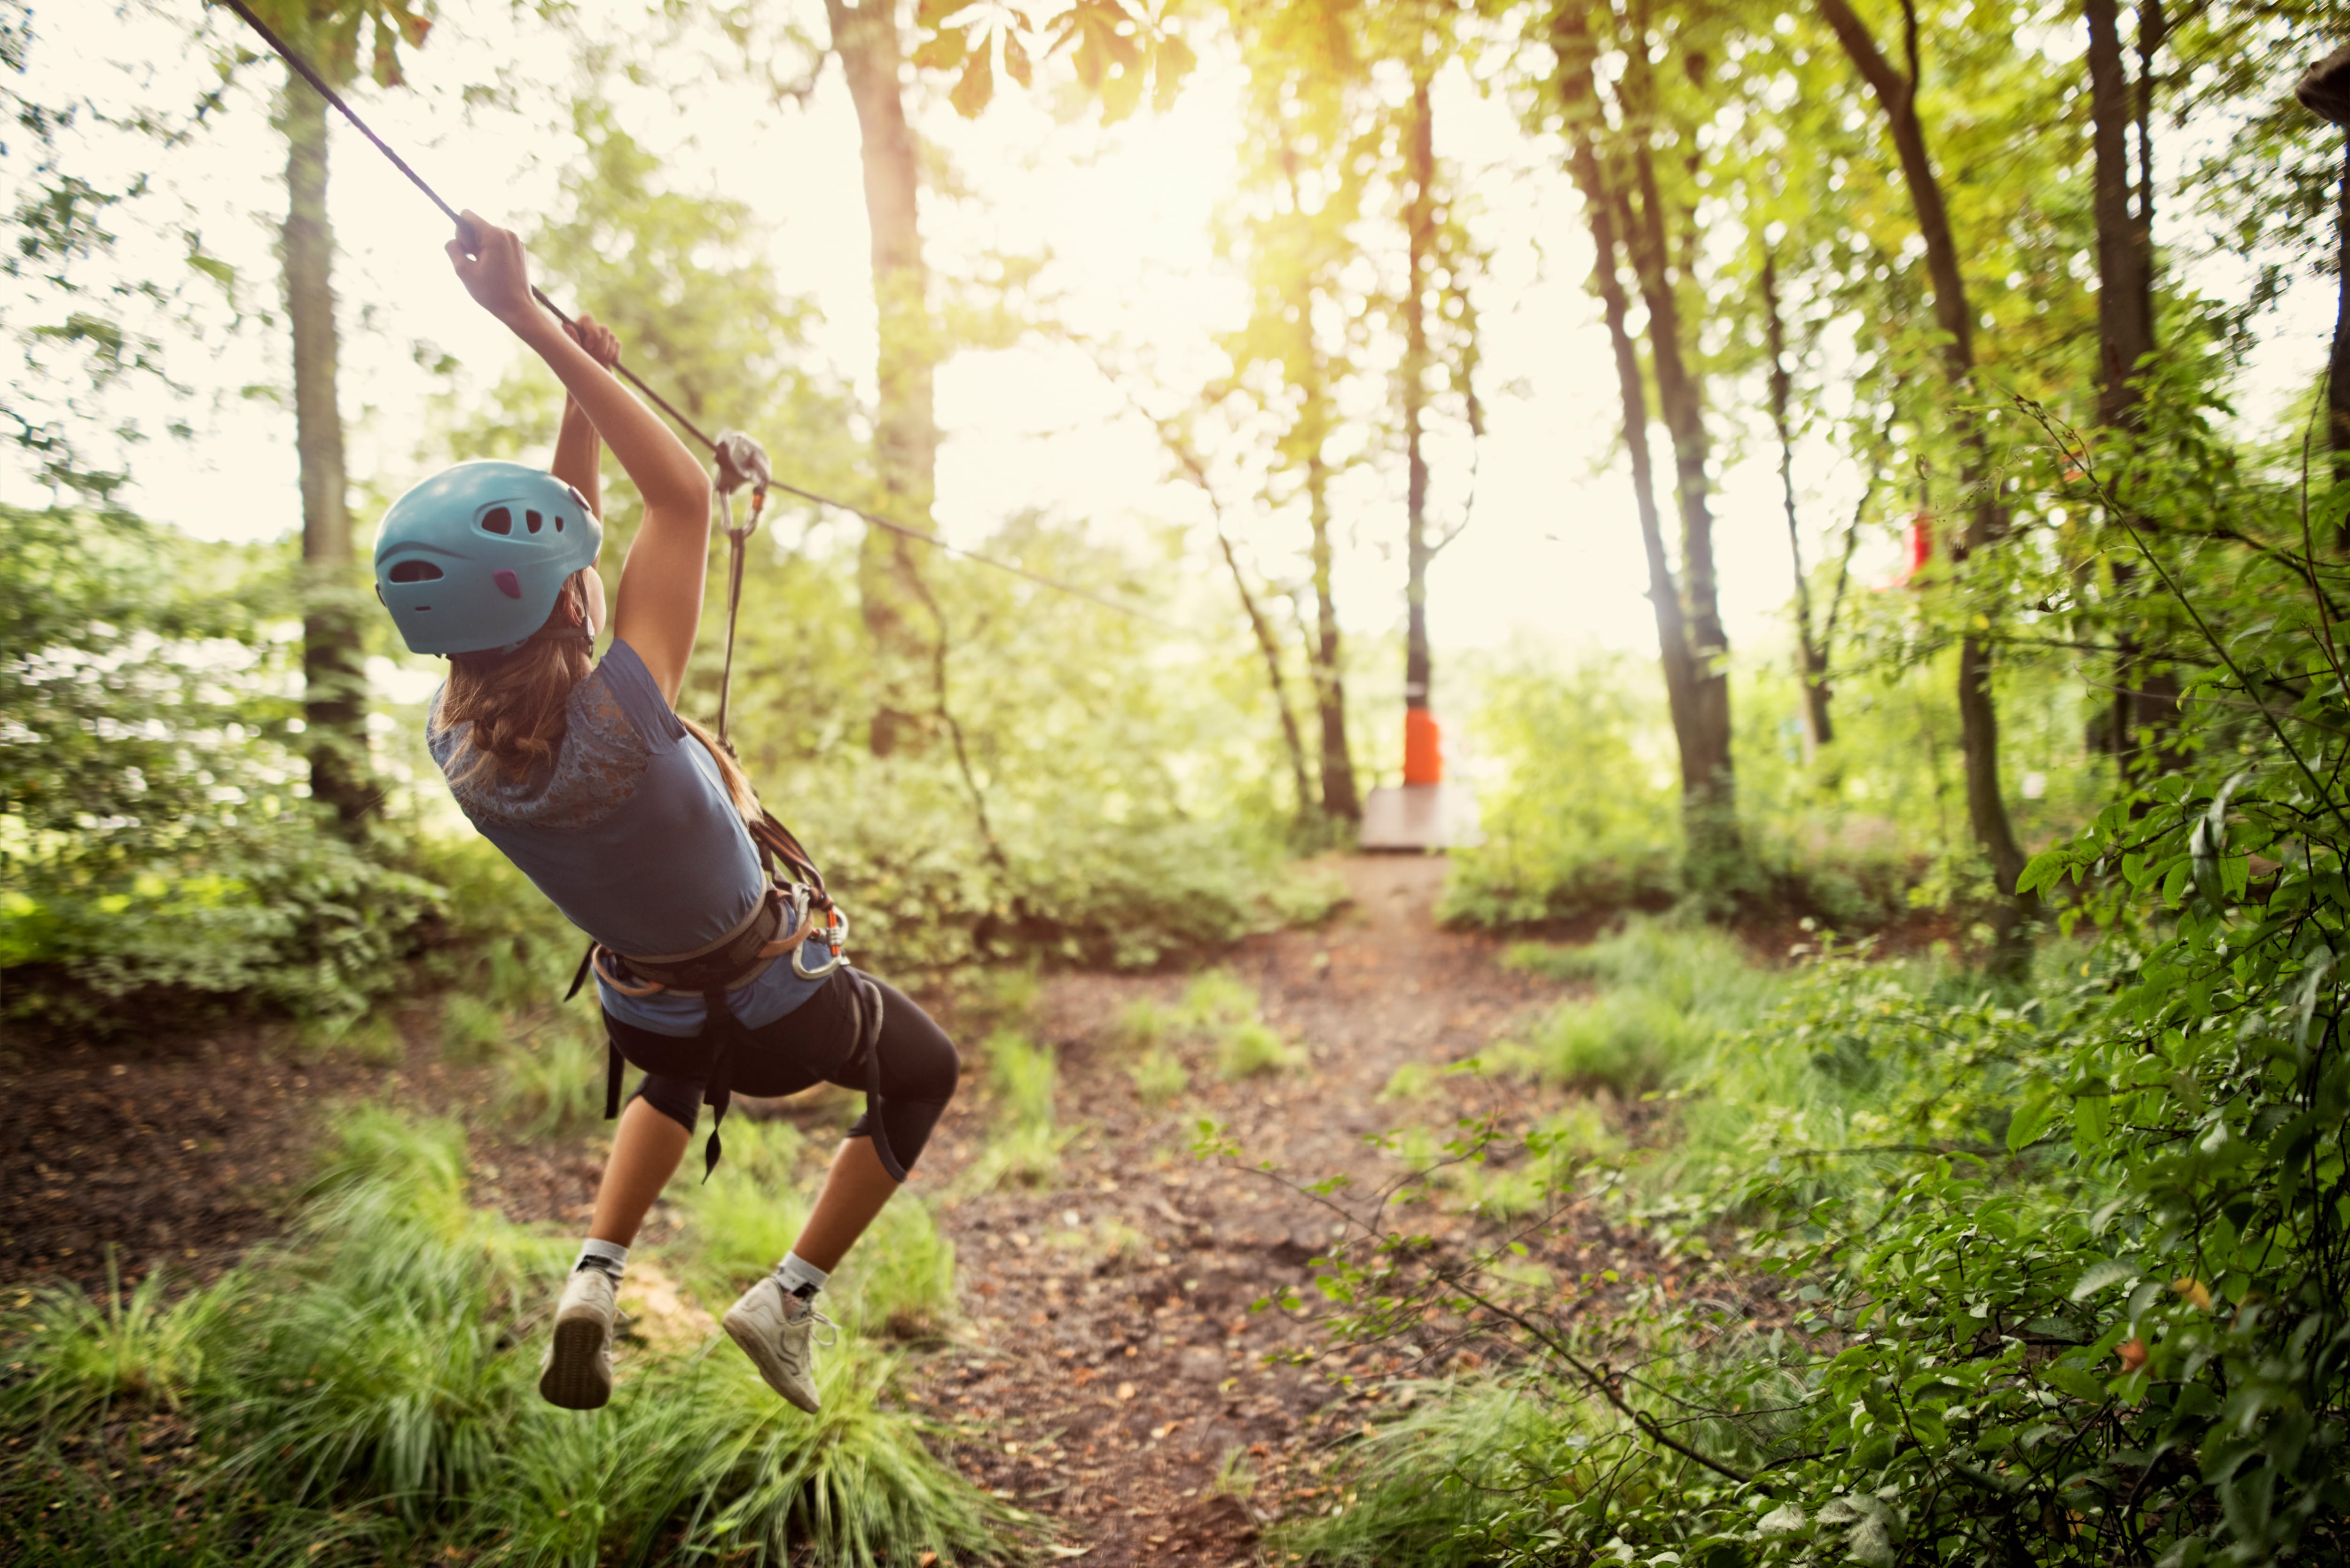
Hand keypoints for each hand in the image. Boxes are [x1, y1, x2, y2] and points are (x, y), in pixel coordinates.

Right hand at [446, 211, 536, 325]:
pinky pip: (498, 244)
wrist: (519, 309)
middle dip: (471, 243)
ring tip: (487, 269)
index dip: (460, 232)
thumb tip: (453, 240)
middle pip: (477, 226)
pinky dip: (492, 253)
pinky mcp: (520, 250)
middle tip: (477, 264)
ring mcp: (516, 242)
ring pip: (487, 236)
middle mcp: (508, 233)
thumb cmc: (491, 292)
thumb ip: (453, 249)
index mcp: (494, 235)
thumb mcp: (463, 271)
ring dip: (481, 249)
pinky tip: (496, 271)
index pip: (467, 215)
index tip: (467, 251)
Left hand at [565, 312, 621, 369]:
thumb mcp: (572, 355)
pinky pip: (618, 344)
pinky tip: (609, 362)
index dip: (592, 331)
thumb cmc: (575, 370)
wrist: (586, 383)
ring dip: (608, 351)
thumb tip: (567, 326)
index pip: (588, 318)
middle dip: (602, 344)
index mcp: (577, 330)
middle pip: (604, 328)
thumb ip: (572, 341)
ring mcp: (601, 339)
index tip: (588, 346)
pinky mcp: (611, 347)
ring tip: (600, 361)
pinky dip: (615, 354)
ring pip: (612, 336)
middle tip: (596, 356)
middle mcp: (589, 332)